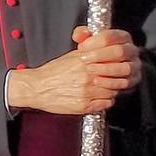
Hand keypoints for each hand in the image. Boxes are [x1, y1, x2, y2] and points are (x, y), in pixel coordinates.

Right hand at [7, 27, 139, 115]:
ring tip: (103, 87)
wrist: (36, 87)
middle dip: (117, 77)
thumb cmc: (53, 72)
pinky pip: (106, 103)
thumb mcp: (72, 56)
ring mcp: (87, 92)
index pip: (114, 60)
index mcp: (86, 61)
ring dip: (111, 89)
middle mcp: (88, 76)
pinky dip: (105, 101)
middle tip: (112, 77)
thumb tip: (106, 49)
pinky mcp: (85, 105)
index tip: (118, 64)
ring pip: (114, 91)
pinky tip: (97, 97)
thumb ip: (90, 52)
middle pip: (117, 77)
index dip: (118, 63)